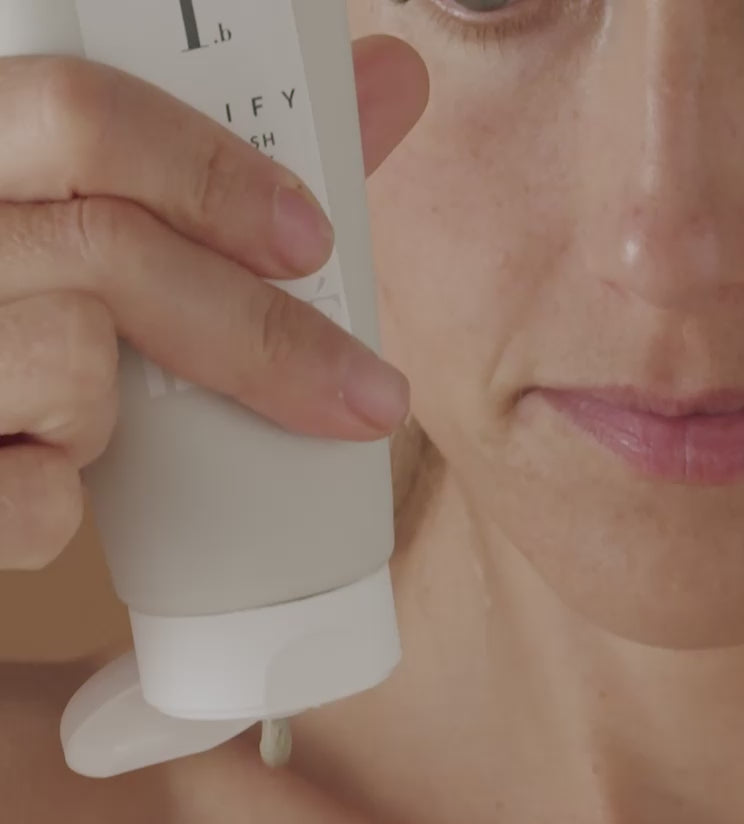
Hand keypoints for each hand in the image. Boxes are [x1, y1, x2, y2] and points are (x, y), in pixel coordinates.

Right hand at [0, 36, 423, 569]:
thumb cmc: (22, 307)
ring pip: (71, 364)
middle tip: (365, 397)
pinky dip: (56, 509)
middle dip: (263, 338)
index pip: (74, 111)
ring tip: (75, 414)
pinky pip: (33, 500)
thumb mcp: (91, 210)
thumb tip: (392, 80)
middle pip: (107, 251)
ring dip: (106, 413)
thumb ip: (226, 161)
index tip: (311, 238)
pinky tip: (32, 475)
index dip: (205, 172)